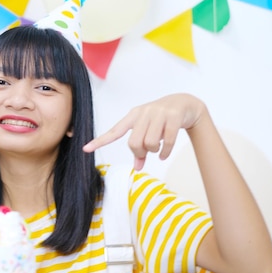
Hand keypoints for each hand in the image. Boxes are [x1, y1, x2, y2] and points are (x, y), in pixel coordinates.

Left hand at [83, 93, 205, 169]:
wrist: (185, 104)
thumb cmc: (162, 120)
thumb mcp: (149, 130)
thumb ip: (141, 149)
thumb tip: (137, 168)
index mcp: (133, 115)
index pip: (114, 131)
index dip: (100, 141)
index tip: (85, 149)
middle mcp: (144, 113)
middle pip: (134, 143)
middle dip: (140, 153)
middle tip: (147, 153)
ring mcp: (159, 114)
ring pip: (150, 143)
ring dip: (154, 151)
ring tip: (158, 149)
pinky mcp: (173, 117)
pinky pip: (167, 141)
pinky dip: (165, 152)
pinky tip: (164, 154)